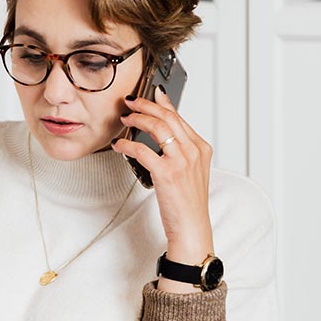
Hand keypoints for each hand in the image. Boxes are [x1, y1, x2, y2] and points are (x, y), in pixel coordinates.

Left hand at [113, 86, 213, 291]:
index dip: (163, 103)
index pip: (180, 117)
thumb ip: (180, 151)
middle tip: (130, 101)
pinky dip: (127, 144)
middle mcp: (194, 151)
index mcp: (201, 148)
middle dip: (146, 105)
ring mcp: (182, 161)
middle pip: (168, 117)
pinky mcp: (167, 173)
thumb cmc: (188, 202)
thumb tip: (160, 134)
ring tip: (125, 118)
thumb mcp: (190, 171)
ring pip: (157, 127)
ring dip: (137, 119)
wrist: (192, 227)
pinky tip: (119, 145)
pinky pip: (142, 150)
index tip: (152, 93)